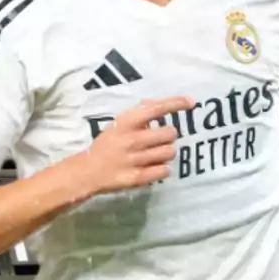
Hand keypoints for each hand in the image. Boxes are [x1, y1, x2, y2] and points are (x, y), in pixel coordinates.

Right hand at [77, 97, 194, 195]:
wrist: (88, 171)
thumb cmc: (107, 144)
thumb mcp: (118, 124)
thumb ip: (139, 113)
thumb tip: (161, 104)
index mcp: (126, 123)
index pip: (156, 109)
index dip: (176, 103)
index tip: (190, 102)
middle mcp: (131, 140)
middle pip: (170, 133)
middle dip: (169, 135)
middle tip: (160, 139)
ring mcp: (135, 160)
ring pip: (170, 152)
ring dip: (167, 152)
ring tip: (156, 154)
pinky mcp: (137, 178)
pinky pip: (165, 170)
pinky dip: (162, 168)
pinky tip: (153, 166)